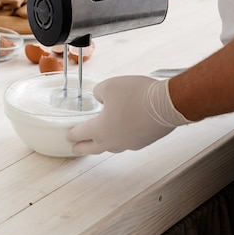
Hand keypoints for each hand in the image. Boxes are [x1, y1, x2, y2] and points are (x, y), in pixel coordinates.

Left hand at [68, 75, 189, 154]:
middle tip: (75, 148)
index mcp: (100, 129)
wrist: (165, 104)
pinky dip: (122, 137)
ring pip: (111, 146)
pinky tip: (124, 129)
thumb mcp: (109, 85)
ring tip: (99, 140)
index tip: (68, 136)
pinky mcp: (144, 141)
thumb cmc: (137, 95)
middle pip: (93, 148)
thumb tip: (100, 97)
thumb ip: (98, 92)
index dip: (72, 134)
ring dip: (102, 144)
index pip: (81, 134)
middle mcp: (113, 141)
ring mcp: (130, 143)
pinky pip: (127, 141)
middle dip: (82, 148)